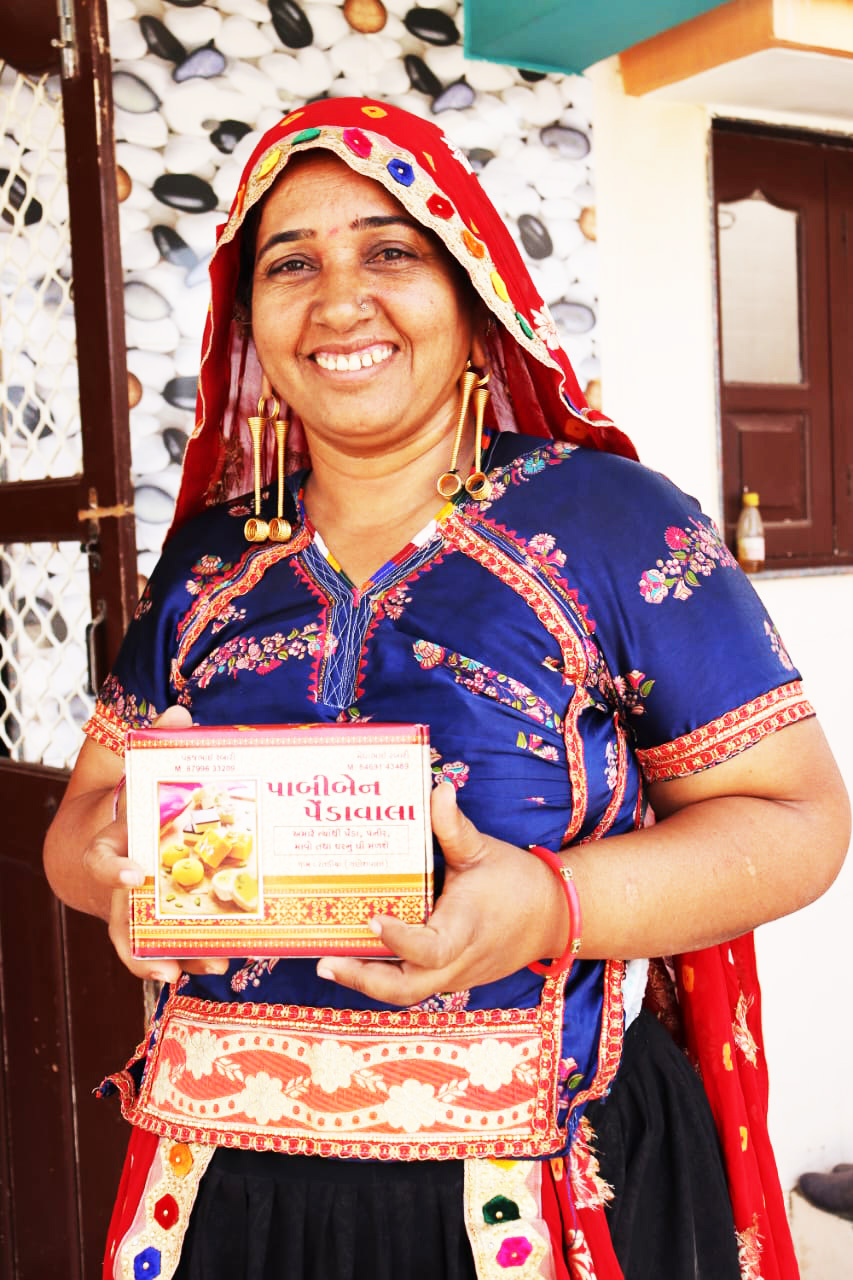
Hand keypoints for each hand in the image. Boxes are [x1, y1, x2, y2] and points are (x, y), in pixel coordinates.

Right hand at [83, 705, 228, 983]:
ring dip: (177, 959)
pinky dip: (193, 957)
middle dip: (145, 944)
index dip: (115, 871)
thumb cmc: (133, 808)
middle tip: (170, 961)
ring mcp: (138, 912)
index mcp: (111, 851)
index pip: (102, 863)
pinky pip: (173, 947)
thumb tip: (178, 712)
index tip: (135, 874)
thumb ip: (155, 744)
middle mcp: (121, 890)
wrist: (111, 843)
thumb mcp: (139, 774)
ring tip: (212, 965)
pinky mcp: (159, 924)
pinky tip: (222, 960)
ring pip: (148, 945)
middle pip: (124, 922)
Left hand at [315, 783, 568, 1005]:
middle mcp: (457, 960)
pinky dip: (385, 976)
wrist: (552, 918)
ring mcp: (453, 975)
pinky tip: (358, 958)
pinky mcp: (450, 978)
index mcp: (465, 929)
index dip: (399, 940)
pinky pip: (414, 985)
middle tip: (326, 961)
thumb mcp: (484, 850)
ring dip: (367, 982)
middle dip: (364, 980)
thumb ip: (454, 826)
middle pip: (407, 989)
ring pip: (406, 993)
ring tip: (330, 962)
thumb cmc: (517, 882)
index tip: (372, 919)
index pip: (430, 948)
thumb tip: (438, 788)